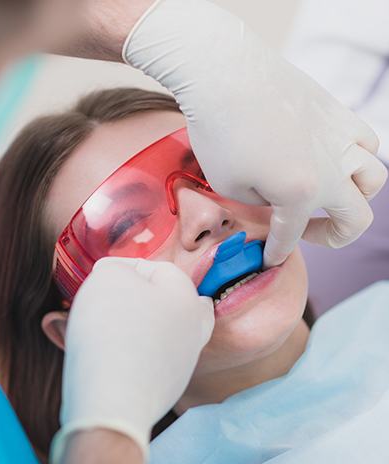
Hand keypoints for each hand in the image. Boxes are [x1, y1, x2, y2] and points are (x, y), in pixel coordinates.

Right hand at [50, 257, 213, 463]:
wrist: (113, 401)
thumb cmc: (112, 330)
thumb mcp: (108, 278)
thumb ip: (115, 268)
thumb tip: (115, 276)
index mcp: (186, 296)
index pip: (156, 268)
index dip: (122, 267)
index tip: (97, 276)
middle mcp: (193, 329)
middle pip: (168, 302)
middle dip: (138, 298)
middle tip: (109, 300)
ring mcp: (182, 362)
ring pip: (158, 333)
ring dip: (131, 326)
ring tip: (98, 327)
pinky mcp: (166, 389)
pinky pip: (146, 361)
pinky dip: (128, 353)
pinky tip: (105, 355)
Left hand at [123, 0, 386, 266]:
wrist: (224, 74)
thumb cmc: (219, 132)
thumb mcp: (228, 185)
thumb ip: (259, 204)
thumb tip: (274, 201)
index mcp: (301, 193)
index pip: (292, 235)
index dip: (277, 252)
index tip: (268, 259)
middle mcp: (332, 168)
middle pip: (357, 217)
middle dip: (334, 236)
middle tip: (308, 233)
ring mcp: (340, 137)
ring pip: (373, 177)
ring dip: (355, 196)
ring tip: (328, 196)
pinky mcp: (337, 112)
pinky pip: (365, 141)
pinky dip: (356, 158)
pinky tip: (331, 158)